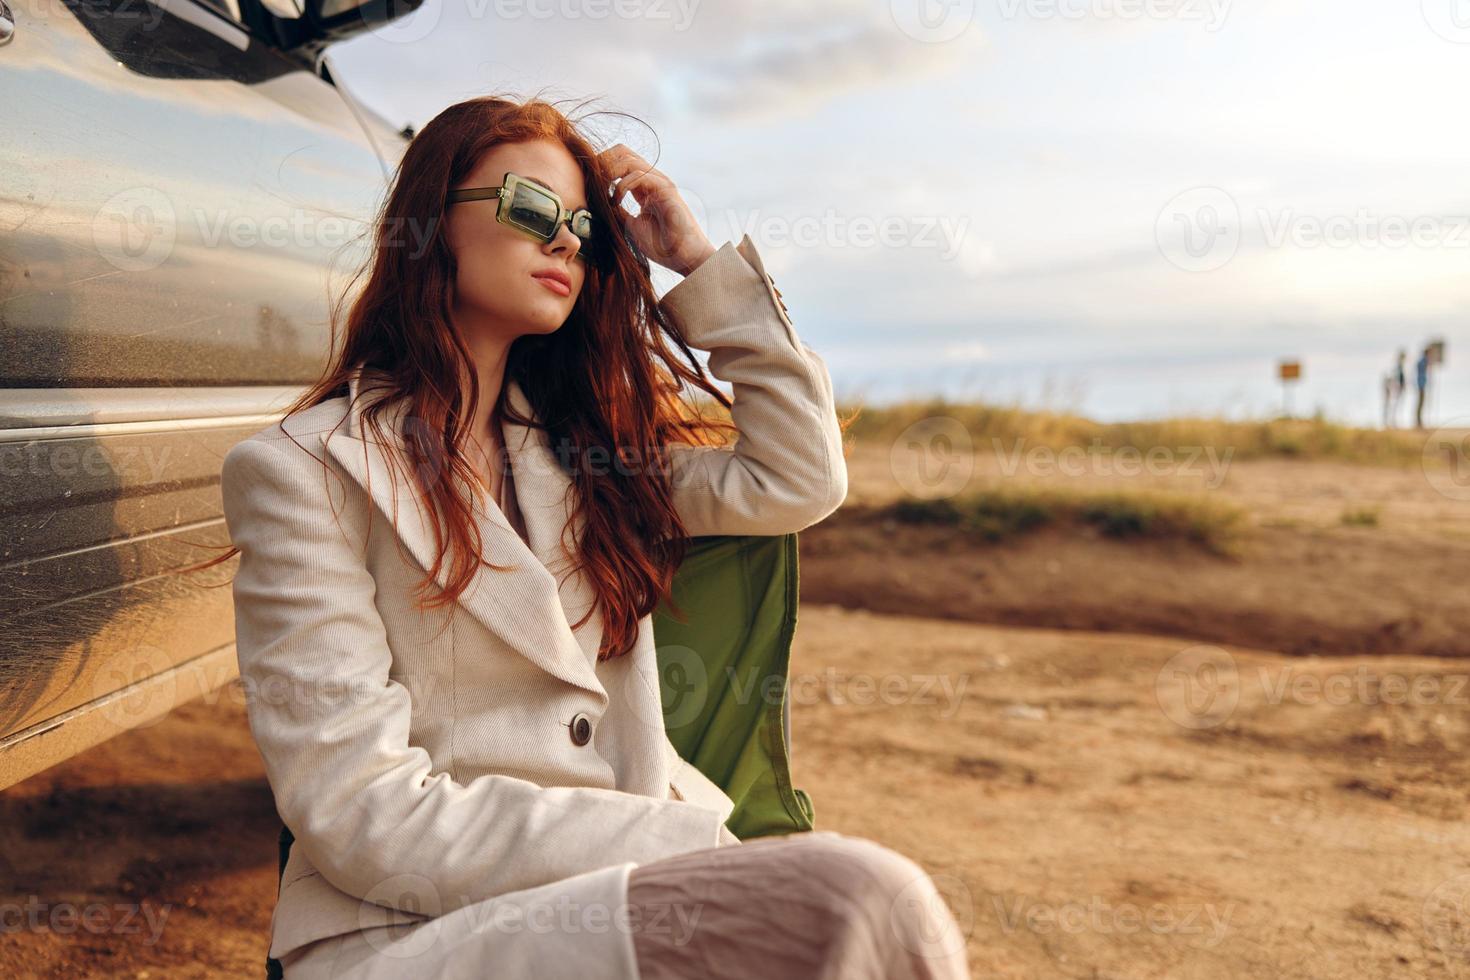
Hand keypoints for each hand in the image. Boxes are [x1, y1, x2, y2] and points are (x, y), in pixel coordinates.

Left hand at [600, 144, 715, 276]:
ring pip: (629, 159)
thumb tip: (596, 201)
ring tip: (601, 190)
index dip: (602, 165)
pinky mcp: (667, 189)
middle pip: (623, 152)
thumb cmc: (661, 246)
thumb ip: (616, 210)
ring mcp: (660, 182)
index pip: (620, 160)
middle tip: (591, 181)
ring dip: (610, 172)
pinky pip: (640, 175)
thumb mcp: (629, 225)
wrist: (684, 258)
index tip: (588, 181)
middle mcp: (652, 180)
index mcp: (644, 186)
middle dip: (602, 162)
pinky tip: (616, 201)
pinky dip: (622, 186)